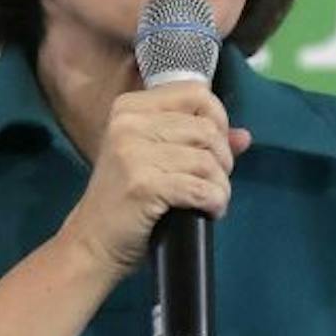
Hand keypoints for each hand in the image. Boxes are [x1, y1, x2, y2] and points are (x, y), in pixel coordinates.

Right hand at [60, 81, 251, 276]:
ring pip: (207, 159)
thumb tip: (244, 136)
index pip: (196, 93)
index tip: (214, 148)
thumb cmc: (124, 200)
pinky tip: (210, 211)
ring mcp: (133, 153)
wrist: (91, 242)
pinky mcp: (143, 184)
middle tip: (213, 181)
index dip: (217, 119)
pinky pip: (200, 187)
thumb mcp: (154, 160)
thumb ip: (197, 142)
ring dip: (220, 185)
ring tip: (212, 200)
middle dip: (223, 159)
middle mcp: (129, 123)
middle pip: (206, 128)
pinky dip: (214, 201)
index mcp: (130, 108)